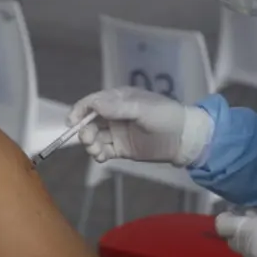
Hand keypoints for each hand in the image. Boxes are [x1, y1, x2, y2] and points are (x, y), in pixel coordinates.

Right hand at [67, 87, 213, 165]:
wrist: (184, 139)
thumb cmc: (166, 117)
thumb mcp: (144, 109)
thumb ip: (119, 108)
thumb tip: (94, 105)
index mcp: (119, 99)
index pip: (92, 102)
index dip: (79, 110)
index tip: (72, 122)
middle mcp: (114, 114)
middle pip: (89, 121)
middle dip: (84, 131)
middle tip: (88, 140)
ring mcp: (117, 132)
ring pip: (94, 137)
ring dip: (90, 144)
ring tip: (97, 151)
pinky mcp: (121, 148)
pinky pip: (103, 150)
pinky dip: (98, 154)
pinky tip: (101, 157)